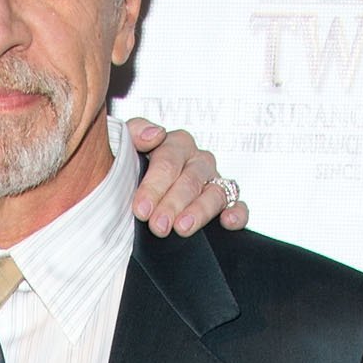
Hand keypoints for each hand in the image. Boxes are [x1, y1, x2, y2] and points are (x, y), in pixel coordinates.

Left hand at [127, 121, 249, 237]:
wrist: (134, 194)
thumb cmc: (130, 171)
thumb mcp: (124, 147)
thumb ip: (133, 134)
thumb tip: (155, 134)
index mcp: (175, 145)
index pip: (168, 160)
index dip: (154, 185)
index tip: (141, 209)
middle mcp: (197, 161)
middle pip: (191, 179)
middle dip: (173, 203)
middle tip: (158, 226)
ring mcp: (213, 181)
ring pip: (215, 193)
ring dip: (200, 211)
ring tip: (182, 228)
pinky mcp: (227, 202)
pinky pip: (238, 204)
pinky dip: (237, 212)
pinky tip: (227, 221)